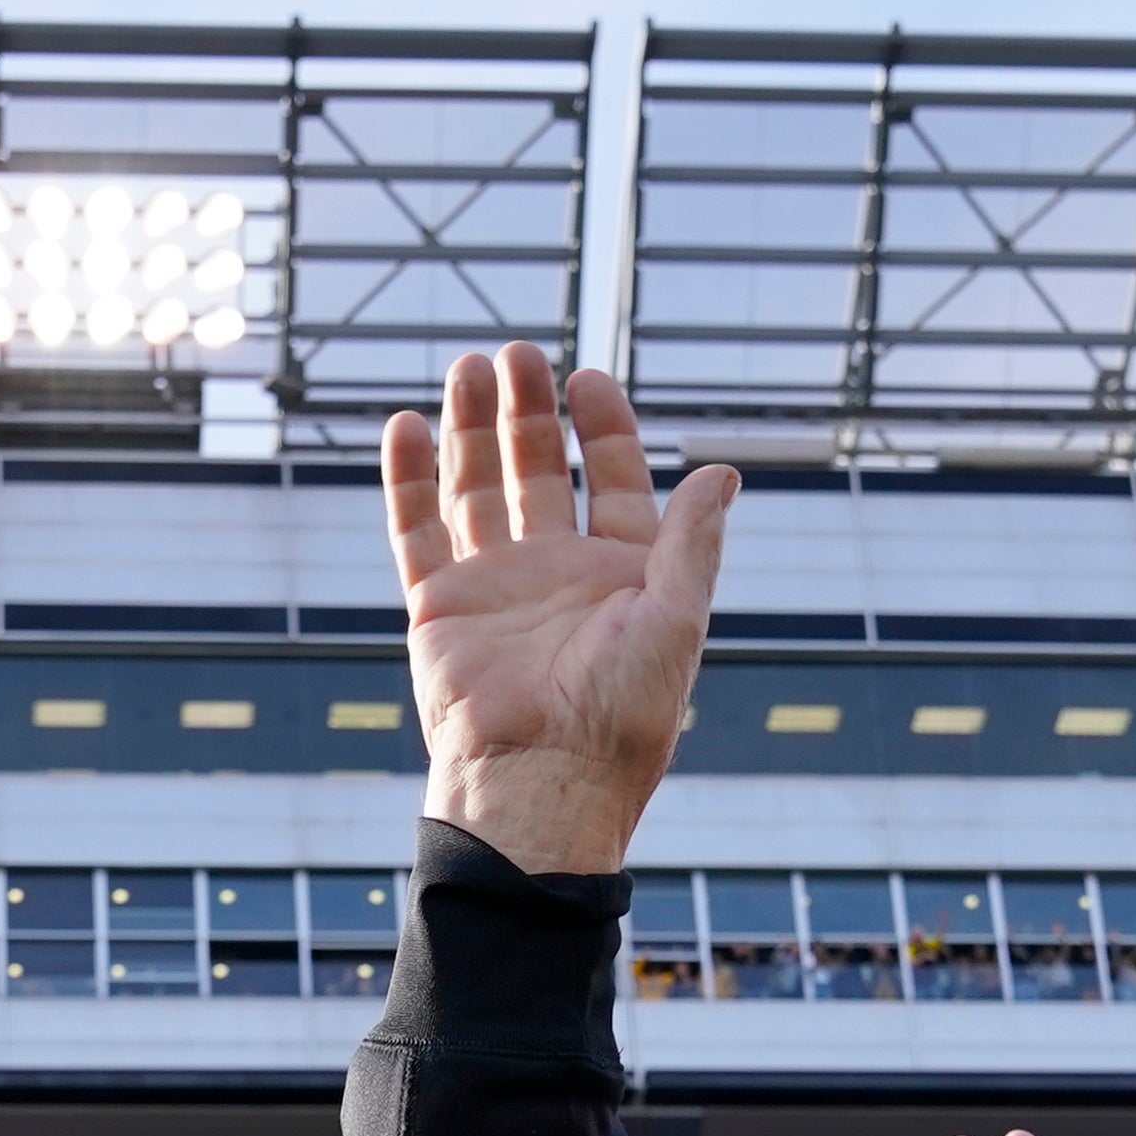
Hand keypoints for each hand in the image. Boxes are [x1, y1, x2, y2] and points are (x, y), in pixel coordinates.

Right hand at [389, 344, 738, 878]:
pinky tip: (409, 426)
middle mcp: (557, 574)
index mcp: (621, 575)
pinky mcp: (440, 608)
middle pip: (539, 470)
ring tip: (469, 366)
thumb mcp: (675, 619)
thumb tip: (725, 472)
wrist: (540, 781)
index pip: (614, 480)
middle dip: (529, 411)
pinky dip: (410, 480)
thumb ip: (692, 542)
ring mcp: (495, 588)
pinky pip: (418, 531)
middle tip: (517, 354)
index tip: (588, 378)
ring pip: (478, 488)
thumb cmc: (618, 716)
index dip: (603, 427)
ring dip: (472, 428)